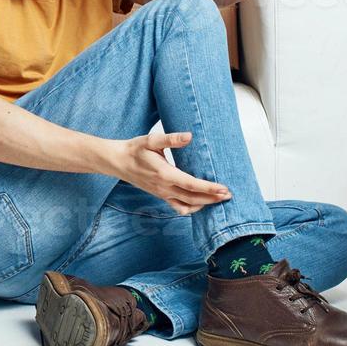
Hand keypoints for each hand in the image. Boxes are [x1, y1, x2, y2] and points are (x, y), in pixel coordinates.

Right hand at [105, 128, 230, 213]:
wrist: (118, 161)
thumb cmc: (135, 149)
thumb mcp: (151, 140)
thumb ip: (171, 139)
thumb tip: (189, 136)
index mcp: (164, 174)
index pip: (192, 185)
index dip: (209, 188)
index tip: (224, 188)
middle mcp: (164, 187)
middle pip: (193, 198)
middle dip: (212, 198)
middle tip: (228, 195)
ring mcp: (162, 194)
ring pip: (187, 205)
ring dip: (204, 204)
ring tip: (218, 200)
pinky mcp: (160, 195)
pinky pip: (178, 207)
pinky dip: (191, 209)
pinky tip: (200, 204)